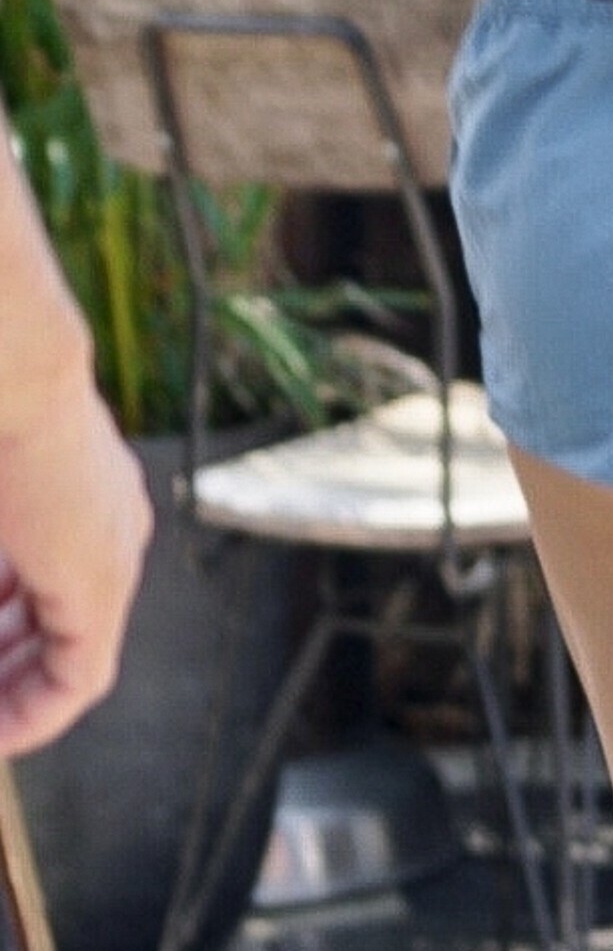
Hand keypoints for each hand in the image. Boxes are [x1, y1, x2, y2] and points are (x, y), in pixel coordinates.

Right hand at [0, 382, 151, 757]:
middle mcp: (112, 525)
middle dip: (7, 665)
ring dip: (14, 687)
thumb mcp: (3, 509)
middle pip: (60, 622)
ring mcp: (113, 555)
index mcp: (84, 494)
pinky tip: (0, 730)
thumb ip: (7, 559)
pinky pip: (80, 677)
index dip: (8, 630)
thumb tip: (9, 572)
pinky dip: (35, 709)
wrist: (13, 371)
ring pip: (67, 653)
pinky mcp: (102, 586)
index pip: (52, 582)